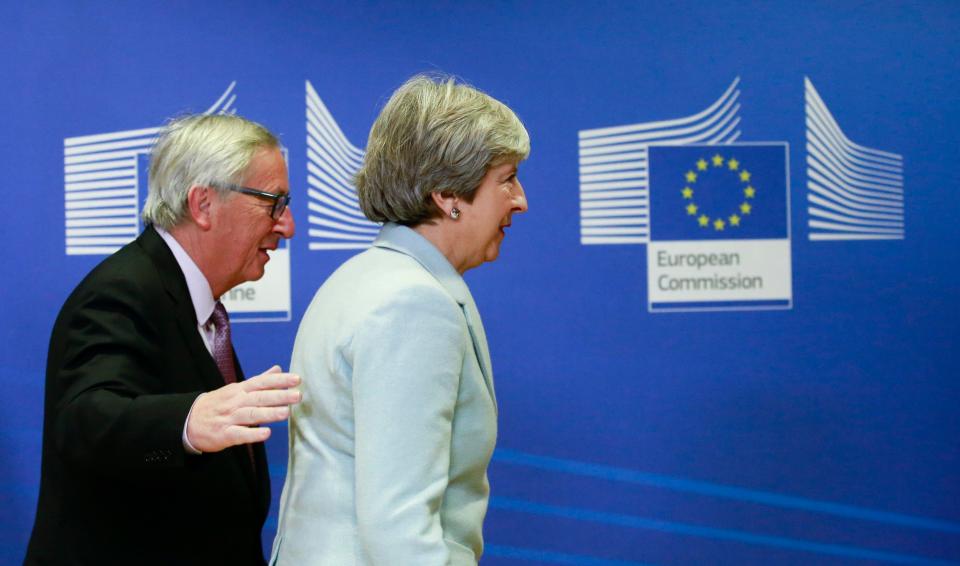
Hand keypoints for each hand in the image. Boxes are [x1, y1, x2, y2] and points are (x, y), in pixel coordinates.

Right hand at [186, 365, 300, 452]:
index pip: (262, 382)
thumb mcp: (236, 388)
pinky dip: (252, 434)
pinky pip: (239, 434)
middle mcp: (236, 402)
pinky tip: (266, 434)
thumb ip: (259, 380)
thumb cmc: (218, 403)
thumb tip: (278, 368)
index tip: (297, 379)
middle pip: (259, 397)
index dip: (279, 380)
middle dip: (279, 396)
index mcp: (240, 389)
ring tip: (286, 413)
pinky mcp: (224, 434)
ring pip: (251, 414)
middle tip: (298, 395)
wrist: (188, 420)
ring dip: (269, 413)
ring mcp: (229, 418)